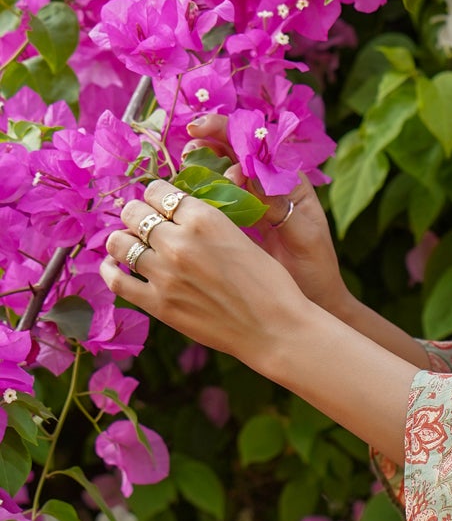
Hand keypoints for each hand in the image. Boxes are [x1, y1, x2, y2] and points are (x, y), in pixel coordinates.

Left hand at [99, 179, 309, 372]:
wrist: (274, 328)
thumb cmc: (269, 283)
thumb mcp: (242, 237)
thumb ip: (206, 223)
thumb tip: (177, 215)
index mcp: (204, 218)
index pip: (159, 191)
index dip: (157, 195)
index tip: (160, 202)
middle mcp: (179, 242)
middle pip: (134, 212)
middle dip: (137, 213)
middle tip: (144, 222)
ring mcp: (164, 274)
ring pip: (119, 242)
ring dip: (122, 238)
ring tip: (132, 242)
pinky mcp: (158, 304)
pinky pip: (116, 280)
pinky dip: (109, 268)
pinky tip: (113, 264)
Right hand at [182, 115, 351, 319]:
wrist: (312, 300)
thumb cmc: (316, 269)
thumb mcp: (305, 238)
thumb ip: (282, 208)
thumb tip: (253, 177)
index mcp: (289, 181)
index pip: (257, 143)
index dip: (228, 131)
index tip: (202, 130)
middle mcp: (267, 186)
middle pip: (232, 150)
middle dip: (208, 141)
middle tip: (189, 146)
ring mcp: (248, 203)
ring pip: (217, 173)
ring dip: (197, 167)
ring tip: (182, 169)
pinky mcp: (234, 224)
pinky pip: (211, 202)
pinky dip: (194, 197)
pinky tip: (179, 200)